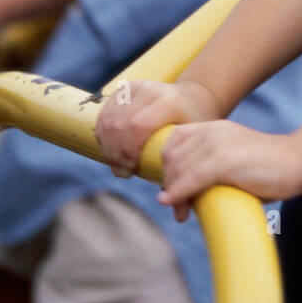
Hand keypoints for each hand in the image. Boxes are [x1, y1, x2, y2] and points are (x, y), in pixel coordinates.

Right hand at [95, 78, 223, 175]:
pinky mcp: (126, 88)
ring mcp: (137, 87)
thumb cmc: (198, 129)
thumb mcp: (198, 147)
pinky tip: (110, 149)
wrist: (196, 98)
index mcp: (170, 102)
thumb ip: (188, 177)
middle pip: (119, 124)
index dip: (128, 151)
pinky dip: (103, 133)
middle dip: (115, 152)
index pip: (138, 126)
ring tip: (116, 163)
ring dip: (107, 145)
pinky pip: (105, 112)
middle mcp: (152, 90)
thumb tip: (179, 215)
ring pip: (108, 118)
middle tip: (121, 172)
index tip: (131, 171)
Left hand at [156, 121, 301, 221]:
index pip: (173, 142)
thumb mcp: (232, 159)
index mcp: (213, 127)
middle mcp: (211, 131)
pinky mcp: (224, 160)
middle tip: (178, 208)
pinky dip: (178, 193)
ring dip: (173, 194)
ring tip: (182, 213)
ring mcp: (217, 144)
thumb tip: (184, 192)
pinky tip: (174, 204)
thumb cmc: (267, 170)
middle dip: (168, 184)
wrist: (297, 162)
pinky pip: (190, 178)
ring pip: (178, 169)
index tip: (172, 190)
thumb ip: (209, 166)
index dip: (167, 167)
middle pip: (171, 157)